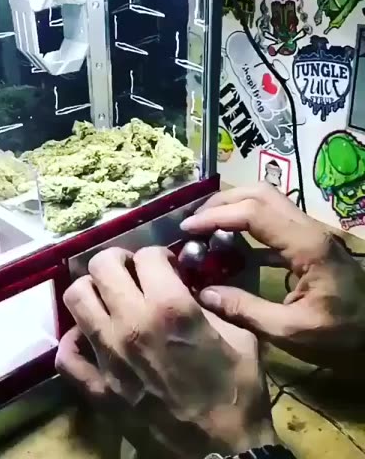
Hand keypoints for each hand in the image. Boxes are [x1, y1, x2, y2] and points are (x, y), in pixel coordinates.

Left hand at [56, 247, 275, 457]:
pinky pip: (66, 355)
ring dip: (92, 291)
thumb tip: (187, 286)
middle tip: (130, 271)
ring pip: (76, 299)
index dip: (158, 255)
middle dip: (117, 260)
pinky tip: (91, 339)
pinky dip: (75, 342)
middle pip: (101, 266)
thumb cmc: (237, 390)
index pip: (146, 255)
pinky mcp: (98, 388)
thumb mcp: (240, 335)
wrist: (223, 451)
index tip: (165, 266)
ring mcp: (108, 356)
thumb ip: (212, 302)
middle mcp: (132, 323)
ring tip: (109, 298)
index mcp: (171, 307)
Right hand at [181, 183, 364, 371]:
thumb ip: (245, 310)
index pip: (254, 213)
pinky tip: (228, 244)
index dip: (216, 216)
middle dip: (222, 202)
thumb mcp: (291, 332)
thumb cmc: (342, 337)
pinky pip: (272, 220)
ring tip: (205, 226)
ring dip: (233, 207)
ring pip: (267, 200)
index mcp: (307, 246)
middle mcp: (309, 229)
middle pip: (260, 193)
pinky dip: (245, 223)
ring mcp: (310, 232)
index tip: (187, 228)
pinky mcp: (308, 242)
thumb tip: (203, 294)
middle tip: (194, 222)